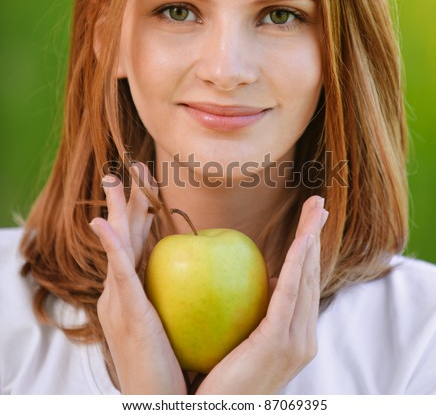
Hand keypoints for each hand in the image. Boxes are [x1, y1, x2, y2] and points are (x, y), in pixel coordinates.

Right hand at [89, 164, 185, 393]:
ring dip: (117, 210)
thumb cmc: (170, 362)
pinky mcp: (125, 312)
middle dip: (127, 201)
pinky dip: (110, 246)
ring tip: (115, 180)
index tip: (148, 186)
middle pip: (126, 235)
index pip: (139, 241)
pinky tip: (103, 223)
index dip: (141, 212)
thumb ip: (181, 295)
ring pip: (119, 244)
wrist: (157, 400)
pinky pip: (118, 273)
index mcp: (135, 291)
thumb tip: (208, 276)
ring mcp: (119, 300)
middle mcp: (121, 290)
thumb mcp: (174, 321)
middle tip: (129, 169)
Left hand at [196, 195, 327, 393]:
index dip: (310, 248)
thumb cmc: (223, 378)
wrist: (217, 414)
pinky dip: (299, 264)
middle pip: (312, 274)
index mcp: (297, 334)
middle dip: (316, 236)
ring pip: (307, 278)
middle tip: (319, 204)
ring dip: (312, 240)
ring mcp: (297, 342)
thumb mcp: (245, 339)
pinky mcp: (279, 343)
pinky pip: (290, 294)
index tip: (311, 221)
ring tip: (316, 210)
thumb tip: (264, 279)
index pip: (306, 282)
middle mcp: (304, 336)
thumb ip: (260, 311)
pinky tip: (302, 240)